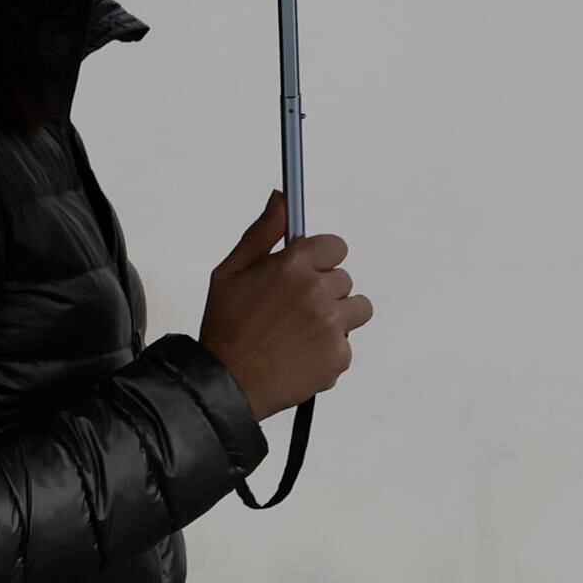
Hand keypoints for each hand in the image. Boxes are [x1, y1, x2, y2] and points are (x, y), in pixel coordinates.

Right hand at [198, 189, 373, 420]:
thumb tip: (281, 197)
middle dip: (323, 292)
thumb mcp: (231, 271)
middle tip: (292, 311)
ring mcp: (331, 324)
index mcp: (293, 264)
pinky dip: (328, 351)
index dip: (320, 260)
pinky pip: (346, 344)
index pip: (335, 246)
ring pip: (356, 310)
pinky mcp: (339, 356)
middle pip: (344, 279)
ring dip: (336, 319)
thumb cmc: (225, 328)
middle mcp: (317, 291)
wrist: (225, 385)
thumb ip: (263, 232)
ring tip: (302, 334)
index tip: (306, 274)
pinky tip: (300, 355)